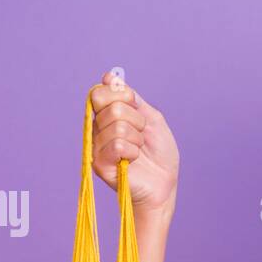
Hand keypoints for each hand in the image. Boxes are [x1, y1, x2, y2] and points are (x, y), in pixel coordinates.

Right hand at [89, 71, 179, 218]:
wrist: (165, 185)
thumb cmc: (159, 154)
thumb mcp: (152, 119)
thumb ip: (133, 99)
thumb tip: (109, 77)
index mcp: (107, 114)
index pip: (101, 91)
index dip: (121, 94)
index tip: (136, 106)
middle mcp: (97, 128)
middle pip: (111, 107)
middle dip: (136, 119)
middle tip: (141, 134)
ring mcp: (97, 146)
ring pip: (117, 126)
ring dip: (137, 138)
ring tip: (139, 149)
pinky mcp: (99, 164)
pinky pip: (117, 145)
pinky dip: (133, 151)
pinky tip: (133, 160)